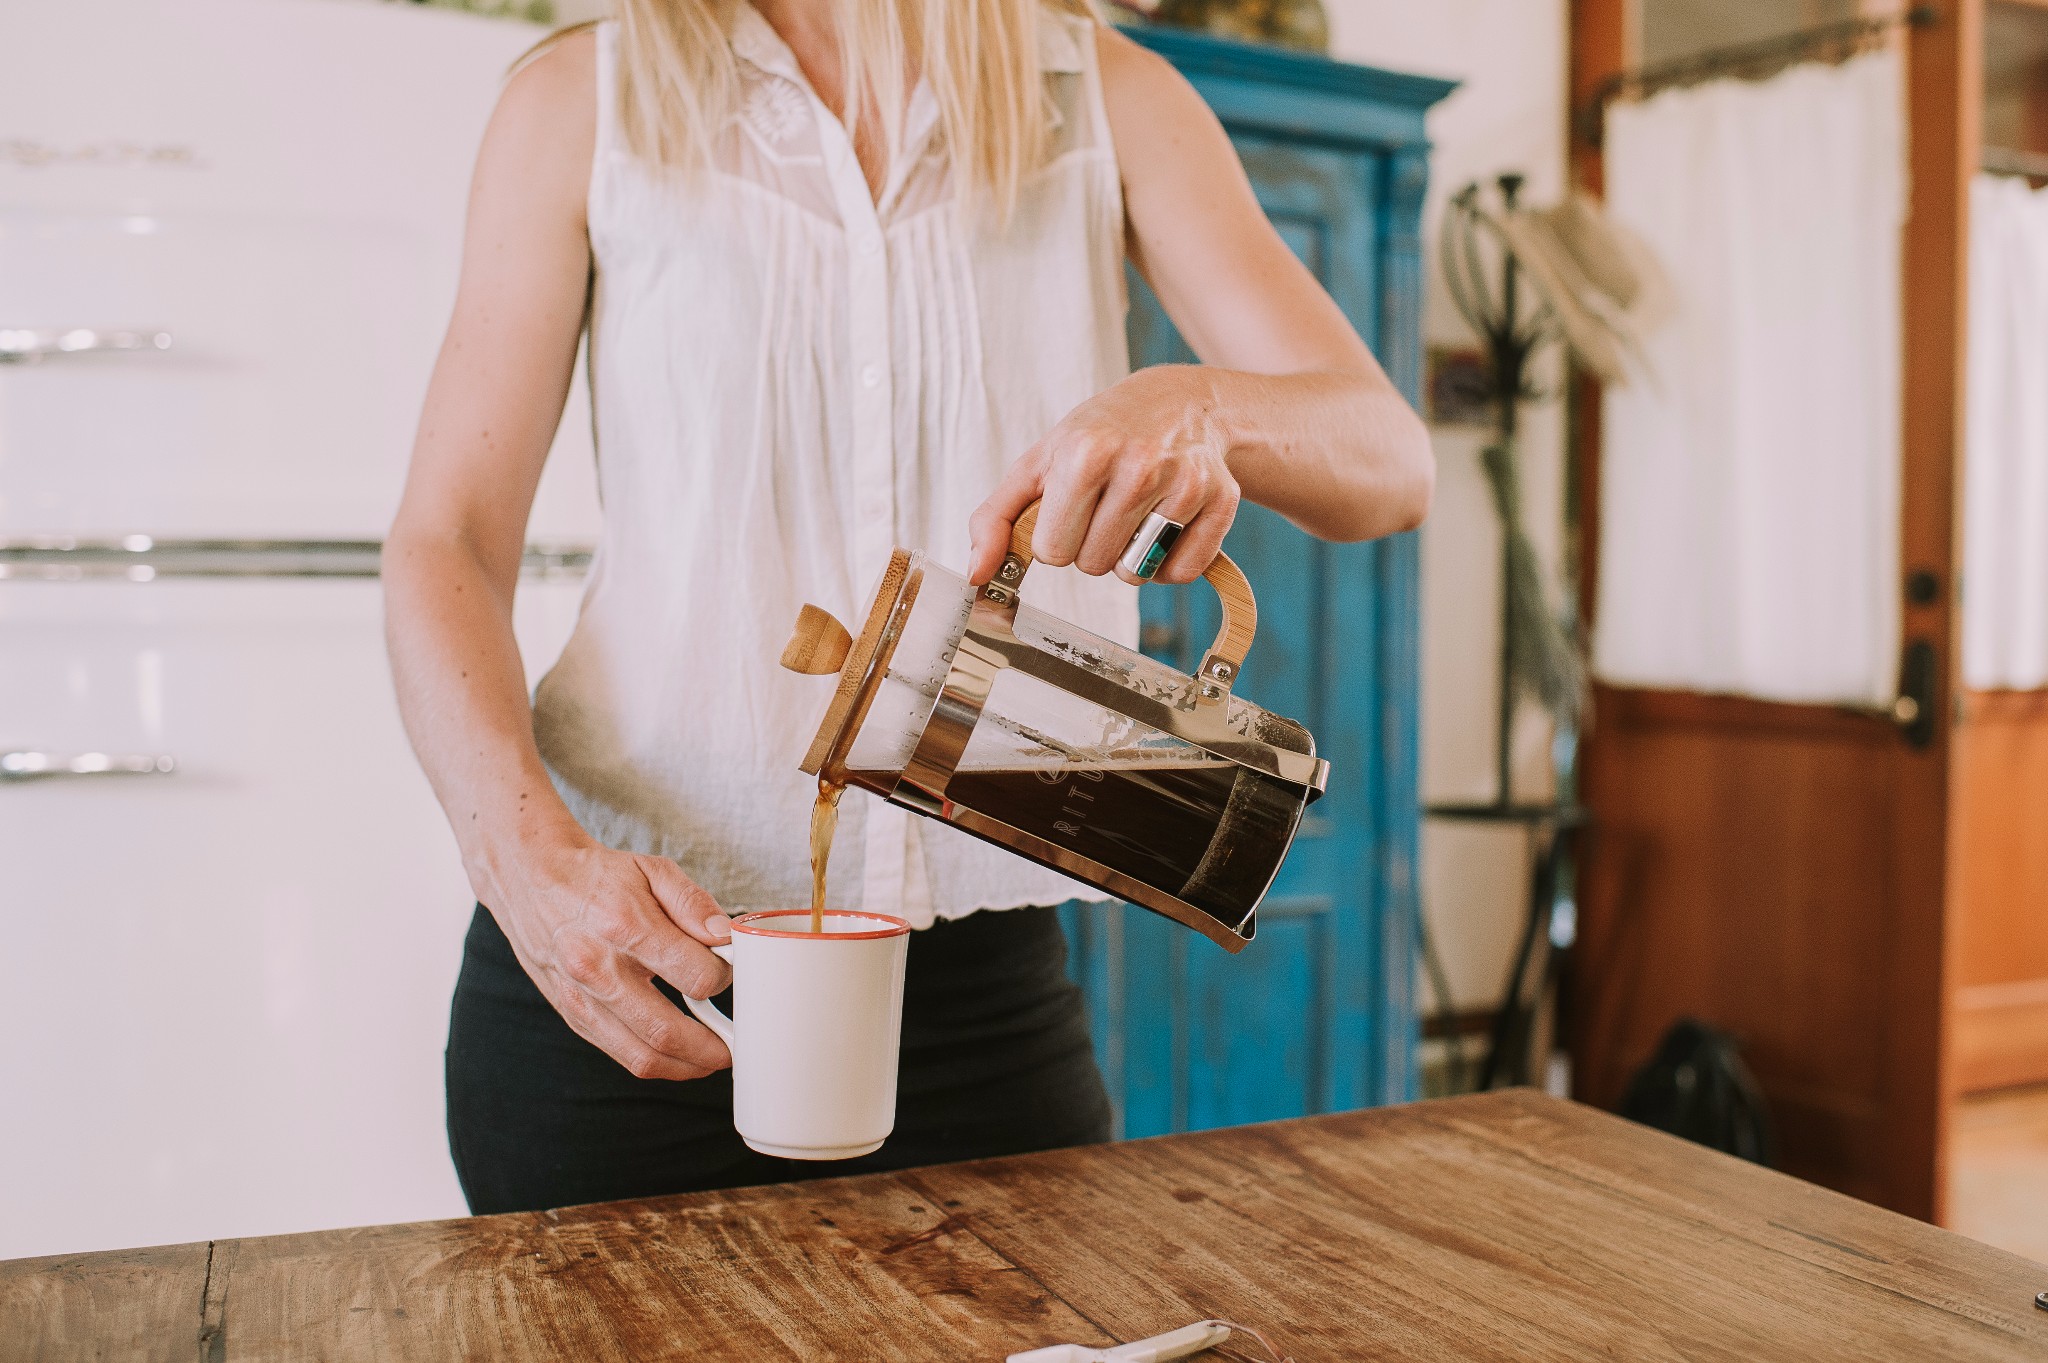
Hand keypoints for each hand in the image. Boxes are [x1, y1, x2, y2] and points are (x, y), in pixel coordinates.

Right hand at [478, 835, 734, 1079]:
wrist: (529, 878)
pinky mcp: (570, 1013)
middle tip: (736, 1046)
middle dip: (711, 1049)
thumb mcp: (652, 870)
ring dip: (684, 1067)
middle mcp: (598, 969)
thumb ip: (694, 904)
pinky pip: (617, 1053)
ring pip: (640, 1055)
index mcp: (626, 927)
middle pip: (666, 1031)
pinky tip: (675, 1054)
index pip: (694, 976)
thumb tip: (725, 938)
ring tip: (710, 1060)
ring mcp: (580, 997)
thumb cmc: (596, 875)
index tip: (730, 975)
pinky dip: (652, 1061)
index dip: (724, 980)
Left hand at [968, 366, 1239, 586]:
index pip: (1053, 552)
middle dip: (1091, 546)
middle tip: (1104, 507)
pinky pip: (1182, 573)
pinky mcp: (1222, 501)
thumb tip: (977, 575)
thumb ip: (994, 520)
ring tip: (1134, 513)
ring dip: (1129, 557)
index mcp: (1085, 453)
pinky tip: (1166, 523)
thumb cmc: (1098, 438)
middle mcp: (1139, 466)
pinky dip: (1169, 562)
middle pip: (1094, 565)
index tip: (1070, 508)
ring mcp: (1186, 483)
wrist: (1176, 404)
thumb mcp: (1038, 466)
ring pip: (1137, 574)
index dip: (1056, 538)